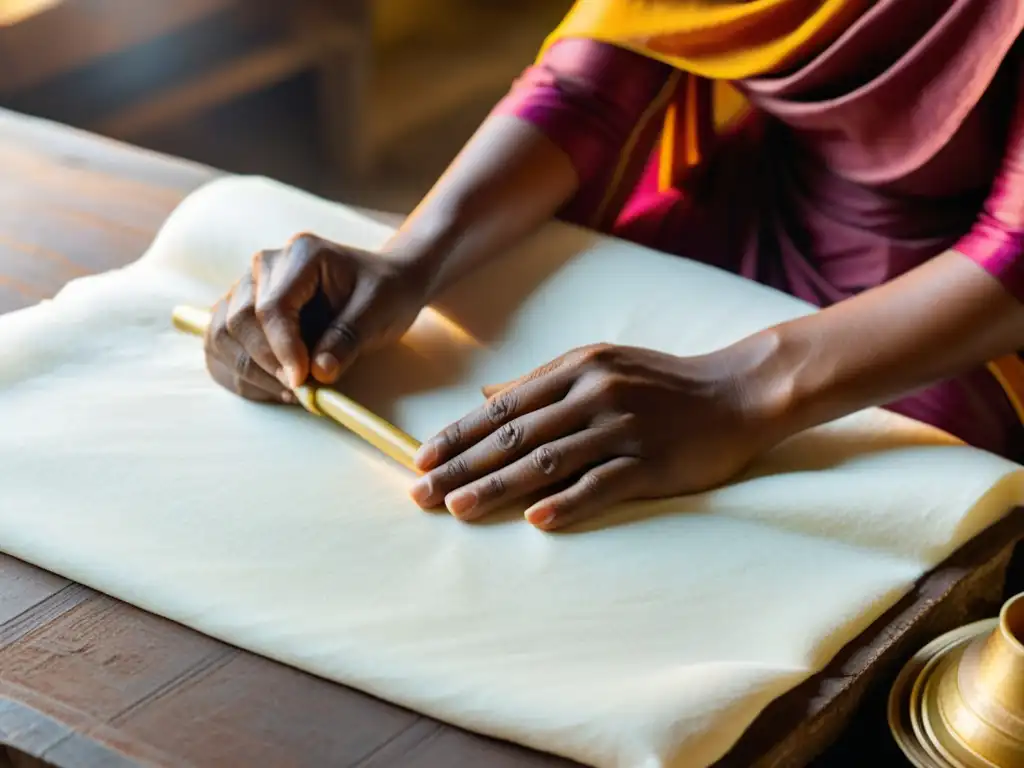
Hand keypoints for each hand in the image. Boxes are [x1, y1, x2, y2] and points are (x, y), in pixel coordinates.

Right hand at [204, 233, 426, 401]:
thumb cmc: (384, 292)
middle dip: (266, 363)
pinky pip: (222, 343)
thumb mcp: (379, 311)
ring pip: (222, 333)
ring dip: (249, 370)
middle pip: (239, 320)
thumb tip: (319, 372)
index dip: (283, 349)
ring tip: (289, 390)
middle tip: (301, 388)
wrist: (385, 283)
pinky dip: (241, 372)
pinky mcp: (244, 309)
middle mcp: (266, 265)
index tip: (302, 381)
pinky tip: (274, 386)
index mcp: (302, 255)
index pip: (273, 307)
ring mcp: (249, 286)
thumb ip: (348, 339)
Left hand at [408, 344, 781, 529]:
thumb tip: (484, 396)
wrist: (737, 391)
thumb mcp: (598, 364)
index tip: (421, 458)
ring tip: (458, 509)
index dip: (460, 434)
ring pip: (548, 461)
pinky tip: (536, 520)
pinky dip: (569, 501)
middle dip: (462, 466)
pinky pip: (603, 484)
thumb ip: (540, 382)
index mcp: (577, 369)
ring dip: (499, 487)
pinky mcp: (652, 461)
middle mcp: (594, 394)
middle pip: (515, 436)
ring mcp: (623, 428)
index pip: (504, 407)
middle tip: (422, 493)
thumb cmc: (661, 381)